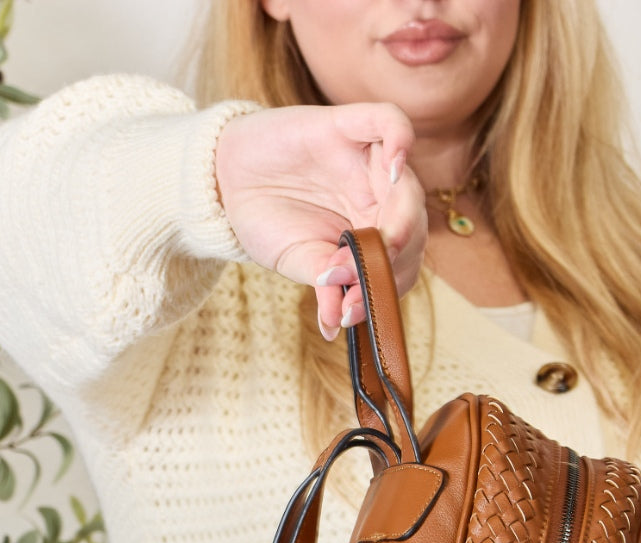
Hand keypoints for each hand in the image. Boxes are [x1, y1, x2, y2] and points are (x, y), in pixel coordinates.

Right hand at [214, 103, 426, 339]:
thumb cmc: (267, 222)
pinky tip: (393, 170)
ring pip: (408, 187)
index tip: (354, 309)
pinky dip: (401, 140)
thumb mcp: (297, 260)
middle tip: (360, 282)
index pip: (401, 261)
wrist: (226, 182)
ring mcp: (368, 162)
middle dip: (394, 261)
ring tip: (377, 244)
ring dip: (402, 220)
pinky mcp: (348, 124)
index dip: (384, 287)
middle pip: (414, 226)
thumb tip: (336, 323)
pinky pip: (390, 121)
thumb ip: (324, 285)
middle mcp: (378, 199)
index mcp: (373, 233)